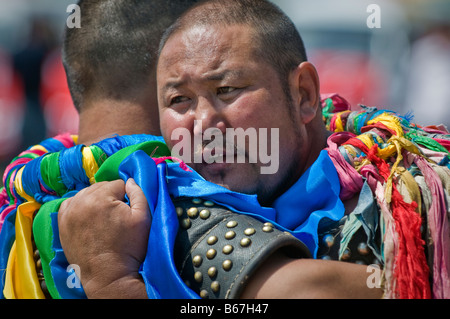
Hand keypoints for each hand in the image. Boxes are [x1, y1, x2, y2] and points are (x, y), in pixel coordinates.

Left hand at [58, 178, 150, 297]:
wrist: (108, 275)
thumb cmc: (128, 247)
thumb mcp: (143, 218)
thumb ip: (138, 193)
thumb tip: (130, 180)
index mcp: (101, 197)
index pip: (118, 184)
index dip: (126, 196)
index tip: (127, 211)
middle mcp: (81, 201)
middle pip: (101, 187)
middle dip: (110, 197)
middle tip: (117, 216)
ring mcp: (69, 212)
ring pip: (86, 194)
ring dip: (96, 201)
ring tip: (104, 218)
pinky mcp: (62, 223)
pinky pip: (71, 204)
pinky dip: (80, 206)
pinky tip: (89, 216)